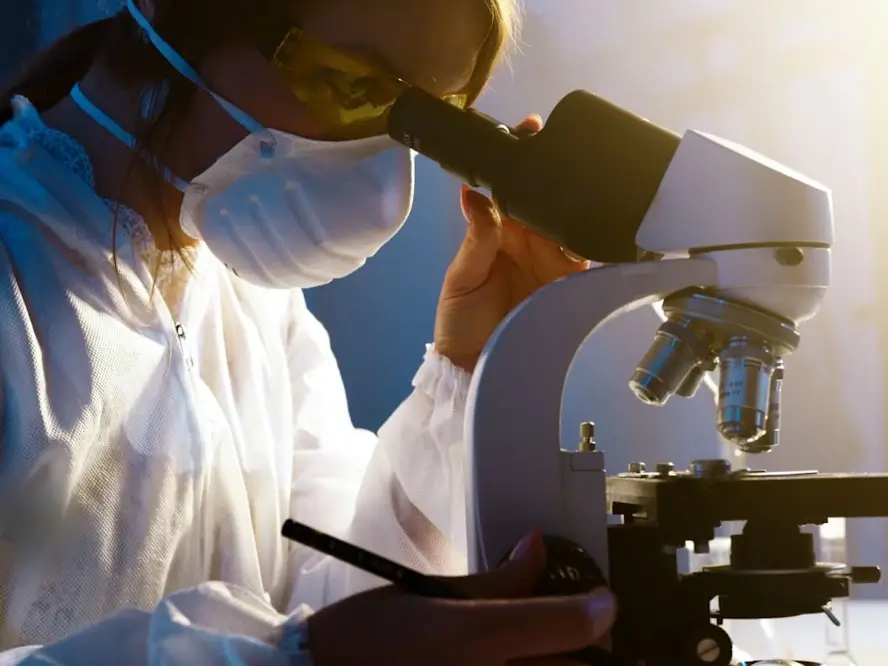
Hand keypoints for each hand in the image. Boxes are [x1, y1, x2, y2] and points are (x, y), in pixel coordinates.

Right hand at [306, 531, 615, 664]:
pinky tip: (532, 658)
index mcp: (476, 638)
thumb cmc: (370, 637)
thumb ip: (499, 579)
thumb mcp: (434, 593)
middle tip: (598, 633)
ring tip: (564, 649)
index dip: (598, 609)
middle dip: (592, 647)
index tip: (604, 601)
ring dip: (565, 662)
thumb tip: (537, 545)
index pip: (569, 624)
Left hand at [434, 114, 590, 370]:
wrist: (477, 369)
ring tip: (588, 176)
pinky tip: (602, 220)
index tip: (532, 130)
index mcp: (498, 232)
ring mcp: (552, 259)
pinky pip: (587, 254)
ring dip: (577, 200)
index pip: (512, 188)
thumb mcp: (461, 279)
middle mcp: (528, 240)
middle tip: (568, 143)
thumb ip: (475, 238)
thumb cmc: (460, 323)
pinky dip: (596, 239)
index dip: (522, 160)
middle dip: (557, 171)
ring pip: (569, 220)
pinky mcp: (570, 282)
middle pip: (546, 199)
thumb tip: (472, 192)